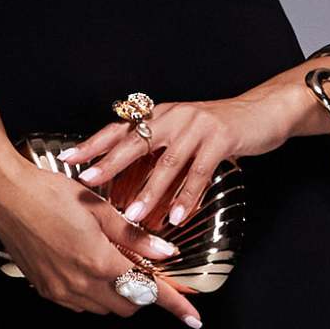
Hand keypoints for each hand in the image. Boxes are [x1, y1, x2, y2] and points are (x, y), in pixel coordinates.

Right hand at [0, 156, 202, 326]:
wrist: (4, 196)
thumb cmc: (50, 194)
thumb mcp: (100, 208)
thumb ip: (135, 236)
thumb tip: (166, 253)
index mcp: (99, 261)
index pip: (148, 291)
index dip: (174, 305)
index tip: (194, 317)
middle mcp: (81, 284)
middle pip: (129, 305)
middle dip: (142, 292)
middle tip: (141, 267)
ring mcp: (62, 291)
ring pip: (105, 308)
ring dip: (117, 292)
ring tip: (110, 261)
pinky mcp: (47, 291)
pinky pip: (82, 304)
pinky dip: (94, 293)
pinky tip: (87, 266)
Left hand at [56, 84, 298, 234]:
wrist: (262, 112)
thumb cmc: (219, 128)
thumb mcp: (183, 133)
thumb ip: (157, 151)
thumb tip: (127, 181)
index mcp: (160, 115)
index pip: (119, 129)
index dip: (93, 143)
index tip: (67, 158)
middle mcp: (174, 117)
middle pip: (135, 143)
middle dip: (109, 164)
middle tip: (88, 183)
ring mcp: (197, 127)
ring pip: (167, 163)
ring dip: (149, 191)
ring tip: (133, 214)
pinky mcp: (220, 139)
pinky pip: (199, 172)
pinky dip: (186, 196)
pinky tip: (176, 217)